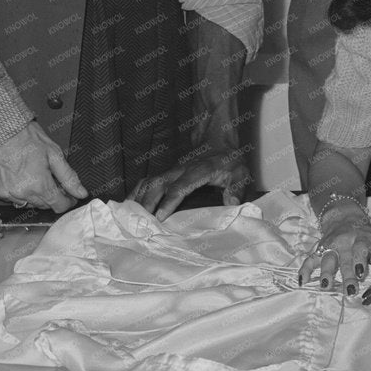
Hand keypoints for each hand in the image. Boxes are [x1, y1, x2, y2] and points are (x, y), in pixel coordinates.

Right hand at [0, 122, 88, 211]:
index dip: (67, 201)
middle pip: (43, 205)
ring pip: (26, 203)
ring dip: (33, 194)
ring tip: (33, 174)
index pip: (58, 205)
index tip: (70, 195)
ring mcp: (6, 193)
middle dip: (51, 195)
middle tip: (51, 179)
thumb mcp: (54, 154)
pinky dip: (16, 190)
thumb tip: (80, 192)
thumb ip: (69, 177)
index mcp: (38, 186)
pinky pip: (10, 197)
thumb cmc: (25, 137)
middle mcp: (21, 194)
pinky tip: (18, 176)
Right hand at [129, 151, 250, 217]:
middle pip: (158, 185)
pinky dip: (135, 194)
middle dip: (147, 204)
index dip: (169, 202)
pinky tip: (128, 208)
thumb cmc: (230, 163)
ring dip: (138, 199)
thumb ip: (237, 188)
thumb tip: (231, 203)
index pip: (180, 187)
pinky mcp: (166, 174)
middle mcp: (180, 170)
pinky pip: (146, 182)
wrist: (220, 144)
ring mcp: (171, 171)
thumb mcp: (241, 173)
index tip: (160, 217)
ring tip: (129, 219)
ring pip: (149, 182)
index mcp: (199, 171)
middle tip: (140, 225)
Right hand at [297, 204, 370, 296]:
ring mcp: (329, 245)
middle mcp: (344, 242)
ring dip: (325, 273)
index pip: (360, 249)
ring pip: (326, 259)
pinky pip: (309, 259)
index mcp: (360, 239)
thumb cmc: (365, 236)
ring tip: (325, 286)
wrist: (345, 217)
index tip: (360, 274)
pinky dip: (304, 270)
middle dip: (346, 275)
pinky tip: (302, 281)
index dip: (360, 261)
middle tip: (349, 290)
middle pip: (344, 260)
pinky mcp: (318, 249)